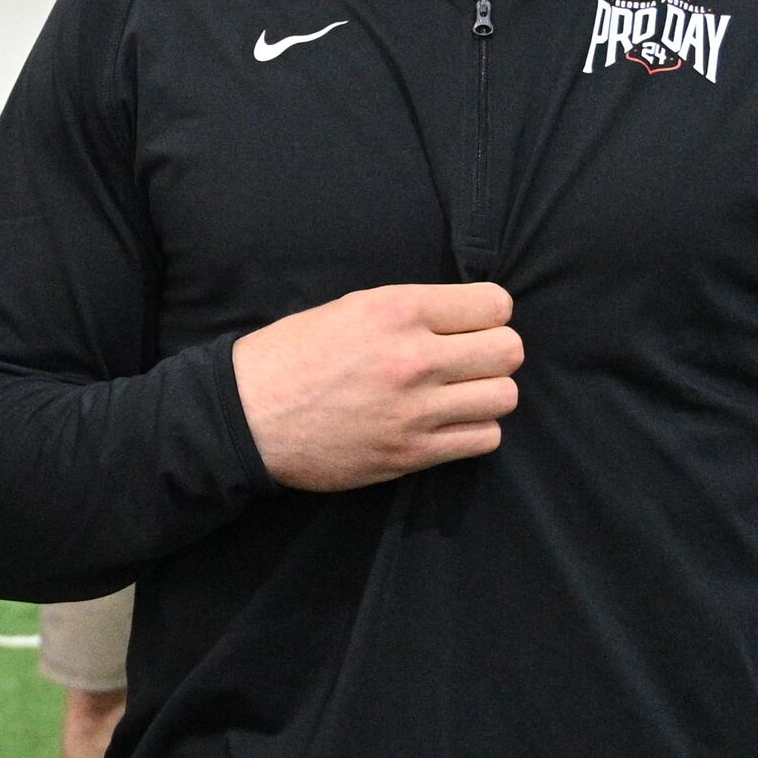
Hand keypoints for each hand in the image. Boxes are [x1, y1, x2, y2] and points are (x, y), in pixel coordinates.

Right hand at [230, 284, 522, 491]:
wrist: (248, 416)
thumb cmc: (293, 355)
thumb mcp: (351, 307)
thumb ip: (412, 311)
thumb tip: (466, 318)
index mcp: (398, 310)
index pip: (495, 305)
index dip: (489, 314)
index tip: (472, 326)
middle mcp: (414, 357)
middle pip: (510, 351)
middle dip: (495, 353)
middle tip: (469, 361)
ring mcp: (416, 410)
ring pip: (505, 397)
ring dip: (488, 394)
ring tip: (459, 394)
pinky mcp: (411, 453)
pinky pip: (484, 439)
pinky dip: (475, 430)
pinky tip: (449, 423)